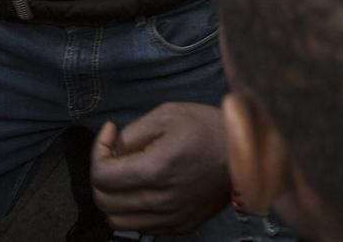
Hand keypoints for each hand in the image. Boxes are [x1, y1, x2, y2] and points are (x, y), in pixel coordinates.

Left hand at [91, 103, 233, 234]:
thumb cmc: (207, 128)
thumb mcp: (167, 115)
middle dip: (101, 175)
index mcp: (156, 171)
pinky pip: (143, 228)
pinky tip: (145, 189)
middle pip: (105, 202)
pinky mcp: (182, 226)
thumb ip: (133, 134)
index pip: (102, 176)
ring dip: (113, 198)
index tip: (110, 133)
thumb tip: (112, 149)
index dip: (97, 151)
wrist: (245, 155)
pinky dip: (134, 211)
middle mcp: (161, 201)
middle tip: (113, 155)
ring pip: (119, 222)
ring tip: (125, 176)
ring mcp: (172, 218)